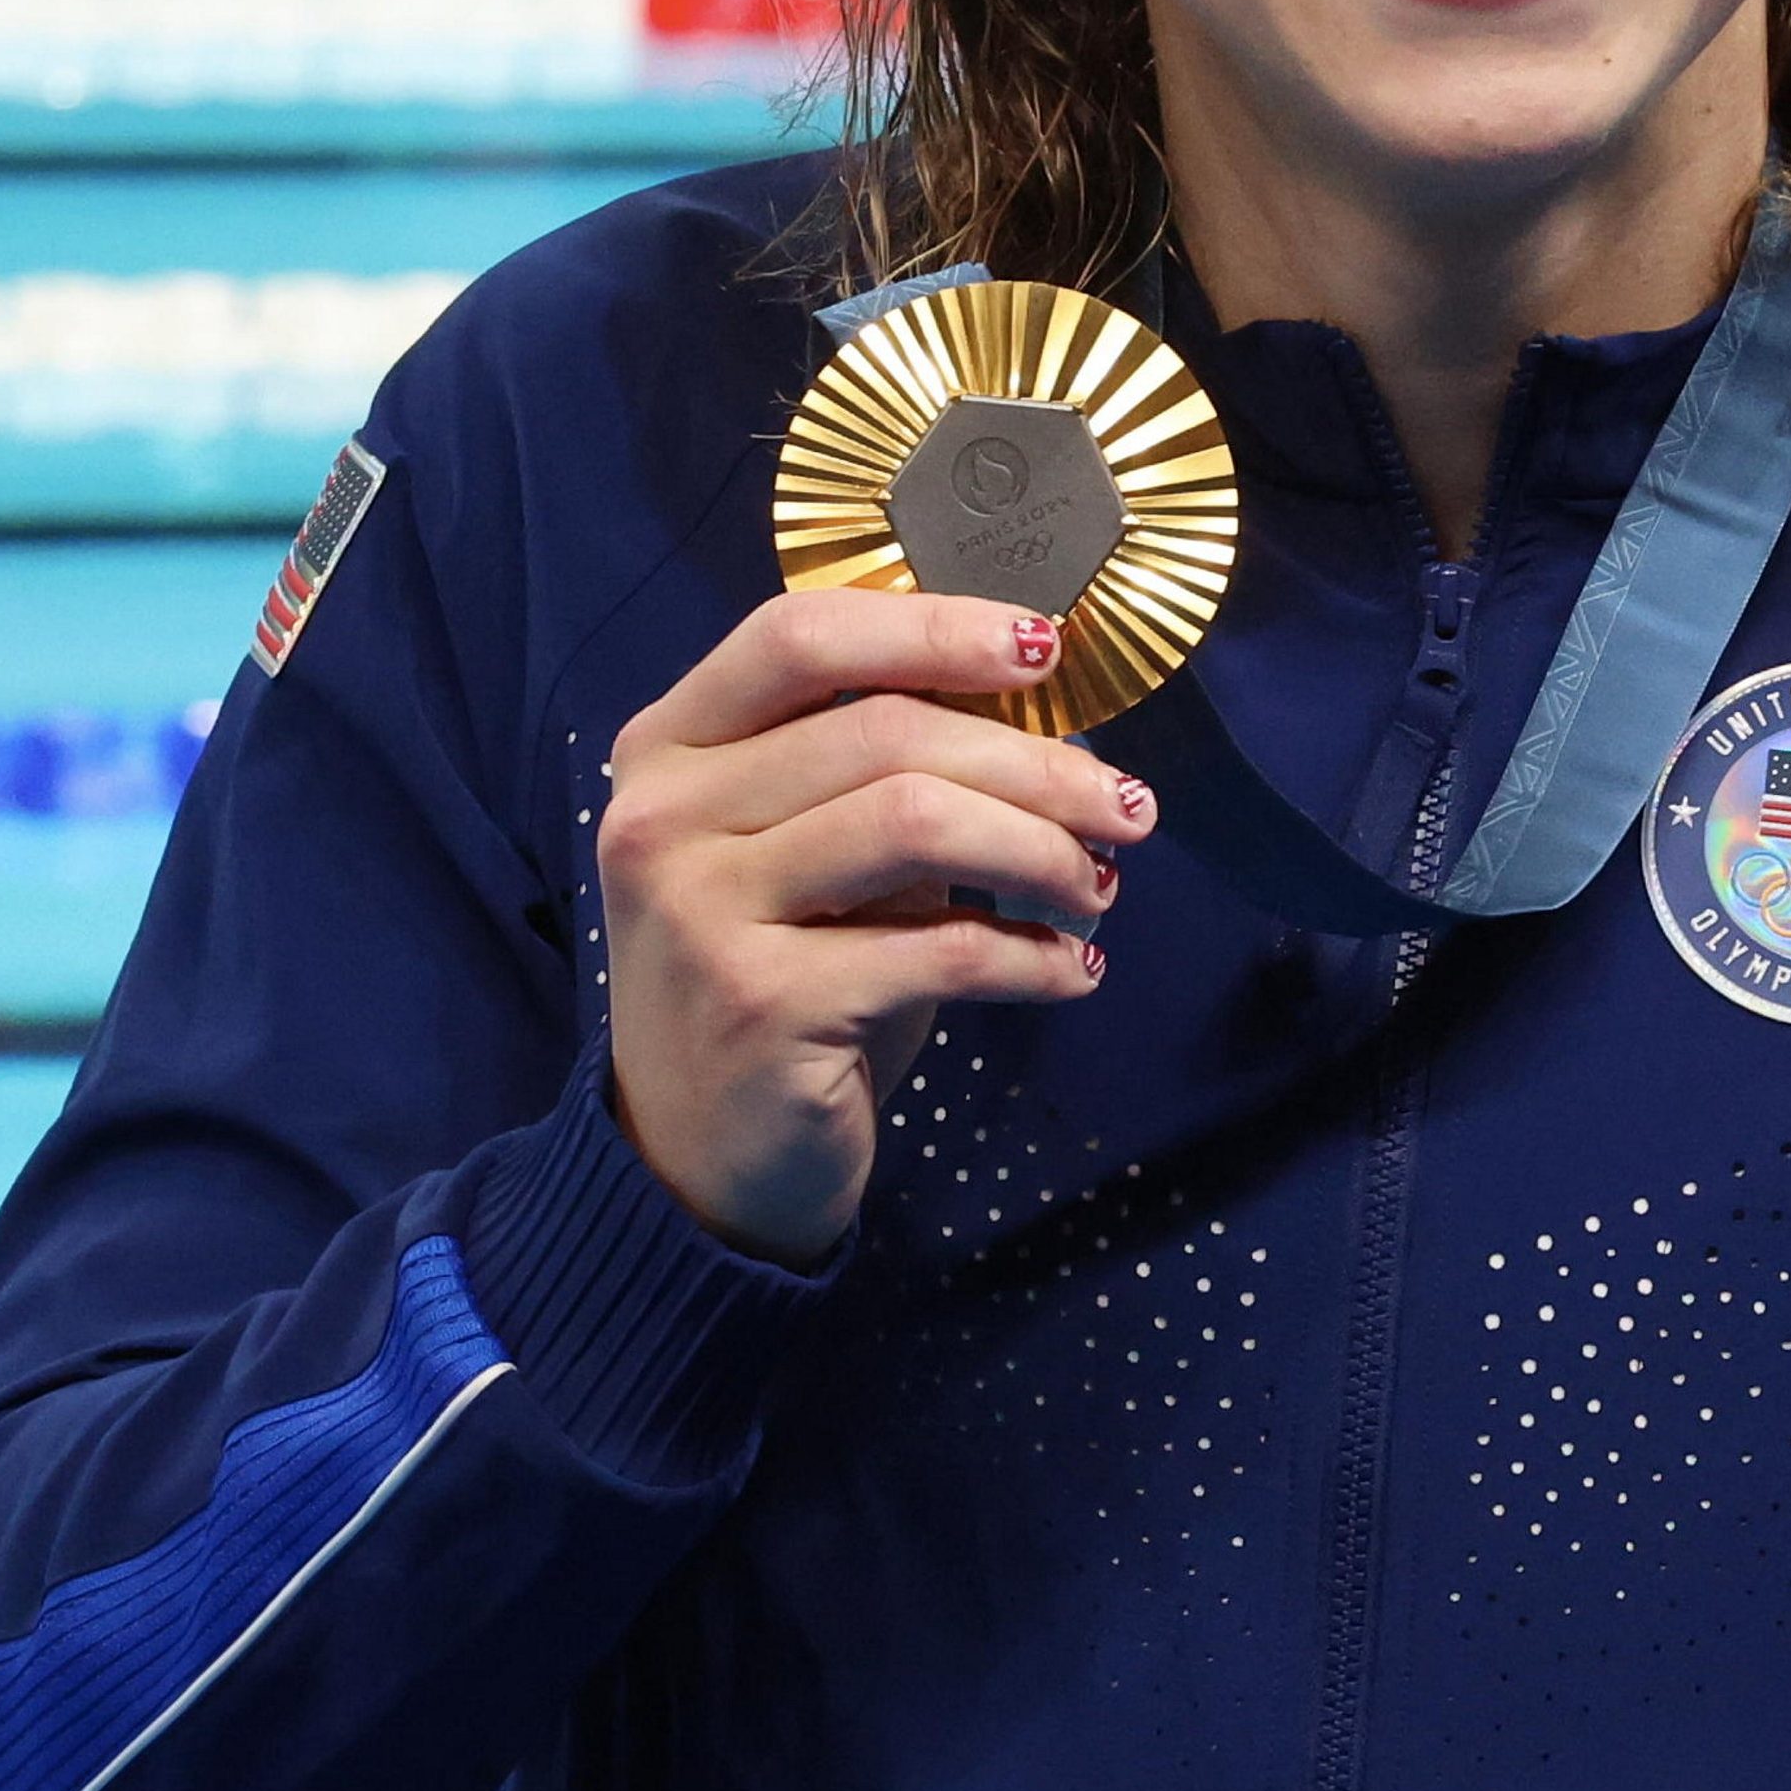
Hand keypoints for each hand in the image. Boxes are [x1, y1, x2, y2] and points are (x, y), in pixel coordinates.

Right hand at [601, 591, 1154, 1264]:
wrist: (696, 1164)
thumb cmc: (781, 981)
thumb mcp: (810, 859)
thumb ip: (878, 775)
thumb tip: (1047, 720)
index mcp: (669, 749)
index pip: (800, 635)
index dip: (933, 626)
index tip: (1044, 651)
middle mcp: (662, 817)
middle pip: (886, 730)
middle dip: (1036, 764)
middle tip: (1128, 807)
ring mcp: (701, 911)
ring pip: (917, 820)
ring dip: (1042, 850)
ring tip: (1099, 886)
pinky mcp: (761, 1006)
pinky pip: (940, 948)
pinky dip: (1032, 957)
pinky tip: (1072, 972)